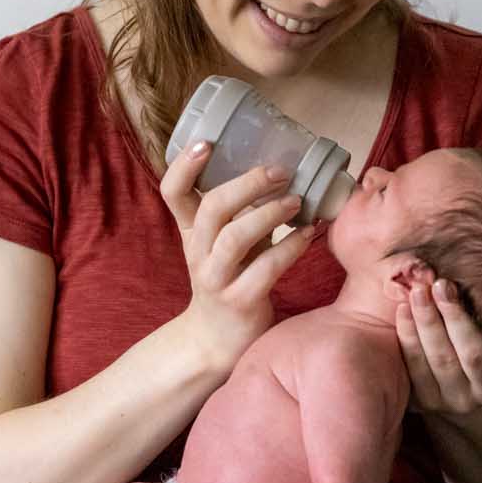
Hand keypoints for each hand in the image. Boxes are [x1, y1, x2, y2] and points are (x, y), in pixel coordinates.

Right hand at [161, 139, 319, 372]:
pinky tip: (309, 234)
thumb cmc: (227, 278)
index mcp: (190, 231)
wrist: (215, 340)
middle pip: (212, 208)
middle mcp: (198, 251)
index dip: (184, 165)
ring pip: (235, 238)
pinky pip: (266, 269)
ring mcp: (217, 278)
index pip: (172, 191)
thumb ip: (238, 210)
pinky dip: (291, 247)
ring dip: (270, 214)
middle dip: (247, 184)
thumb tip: (278, 169)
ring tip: (296, 201)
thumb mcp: (222, 241)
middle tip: (280, 171)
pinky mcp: (240, 300)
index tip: (206, 141)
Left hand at [395, 281, 481, 417]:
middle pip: (475, 356)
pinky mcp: (426, 401)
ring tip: (420, 289)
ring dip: (428, 323)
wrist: (465, 402)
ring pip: (442, 361)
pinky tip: (403, 308)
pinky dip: (408, 337)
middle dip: (457, 318)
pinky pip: (415, 368)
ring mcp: (457, 398)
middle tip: (442, 283)